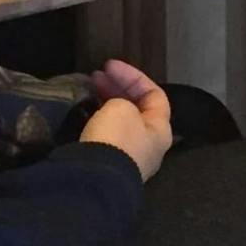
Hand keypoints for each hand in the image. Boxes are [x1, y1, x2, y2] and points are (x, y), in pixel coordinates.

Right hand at [81, 59, 173, 181]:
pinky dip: (98, 120)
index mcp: (159, 129)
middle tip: (96, 75)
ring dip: (106, 103)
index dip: (133, 76)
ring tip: (89, 91)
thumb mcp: (122, 107)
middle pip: (137, 108)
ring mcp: (129, 157)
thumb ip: (122, 101)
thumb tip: (114, 107)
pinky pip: (107, 135)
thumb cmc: (116, 138)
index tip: (109, 66)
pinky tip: (85, 113)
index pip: (154, 94)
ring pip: (120, 122)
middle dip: (117, 88)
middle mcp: (148, 144)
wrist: (95, 180)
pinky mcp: (109, 165)